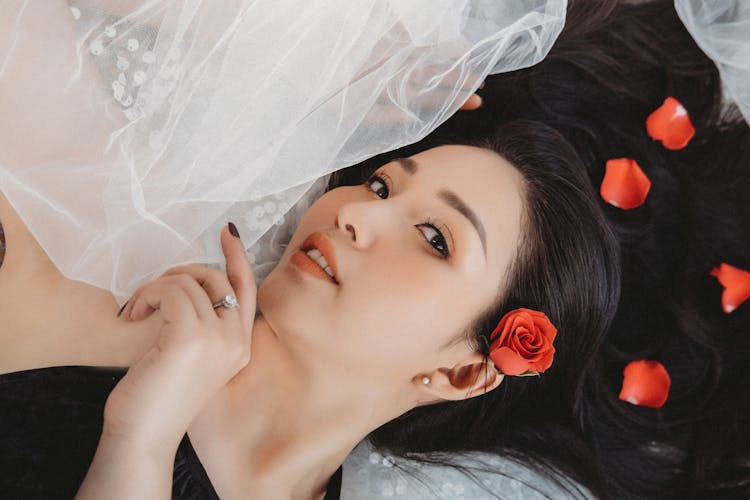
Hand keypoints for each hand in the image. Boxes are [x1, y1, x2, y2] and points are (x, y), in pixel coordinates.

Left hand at [103, 224, 255, 452]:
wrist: (143, 435)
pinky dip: (148, 295)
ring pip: (188, 283)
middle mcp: (237, 340)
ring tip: (137, 311)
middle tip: (154, 291)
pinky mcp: (192, 336)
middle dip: (181, 273)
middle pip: (216, 278)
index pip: (246, 290)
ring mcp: (218, 338)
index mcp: (240, 346)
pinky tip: (135, 315)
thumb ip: (202, 323)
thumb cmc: (158, 397)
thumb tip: (190, 280)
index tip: (227, 231)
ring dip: (156, 289)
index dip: (237, 257)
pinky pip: (171, 291)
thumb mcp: (190, 356)